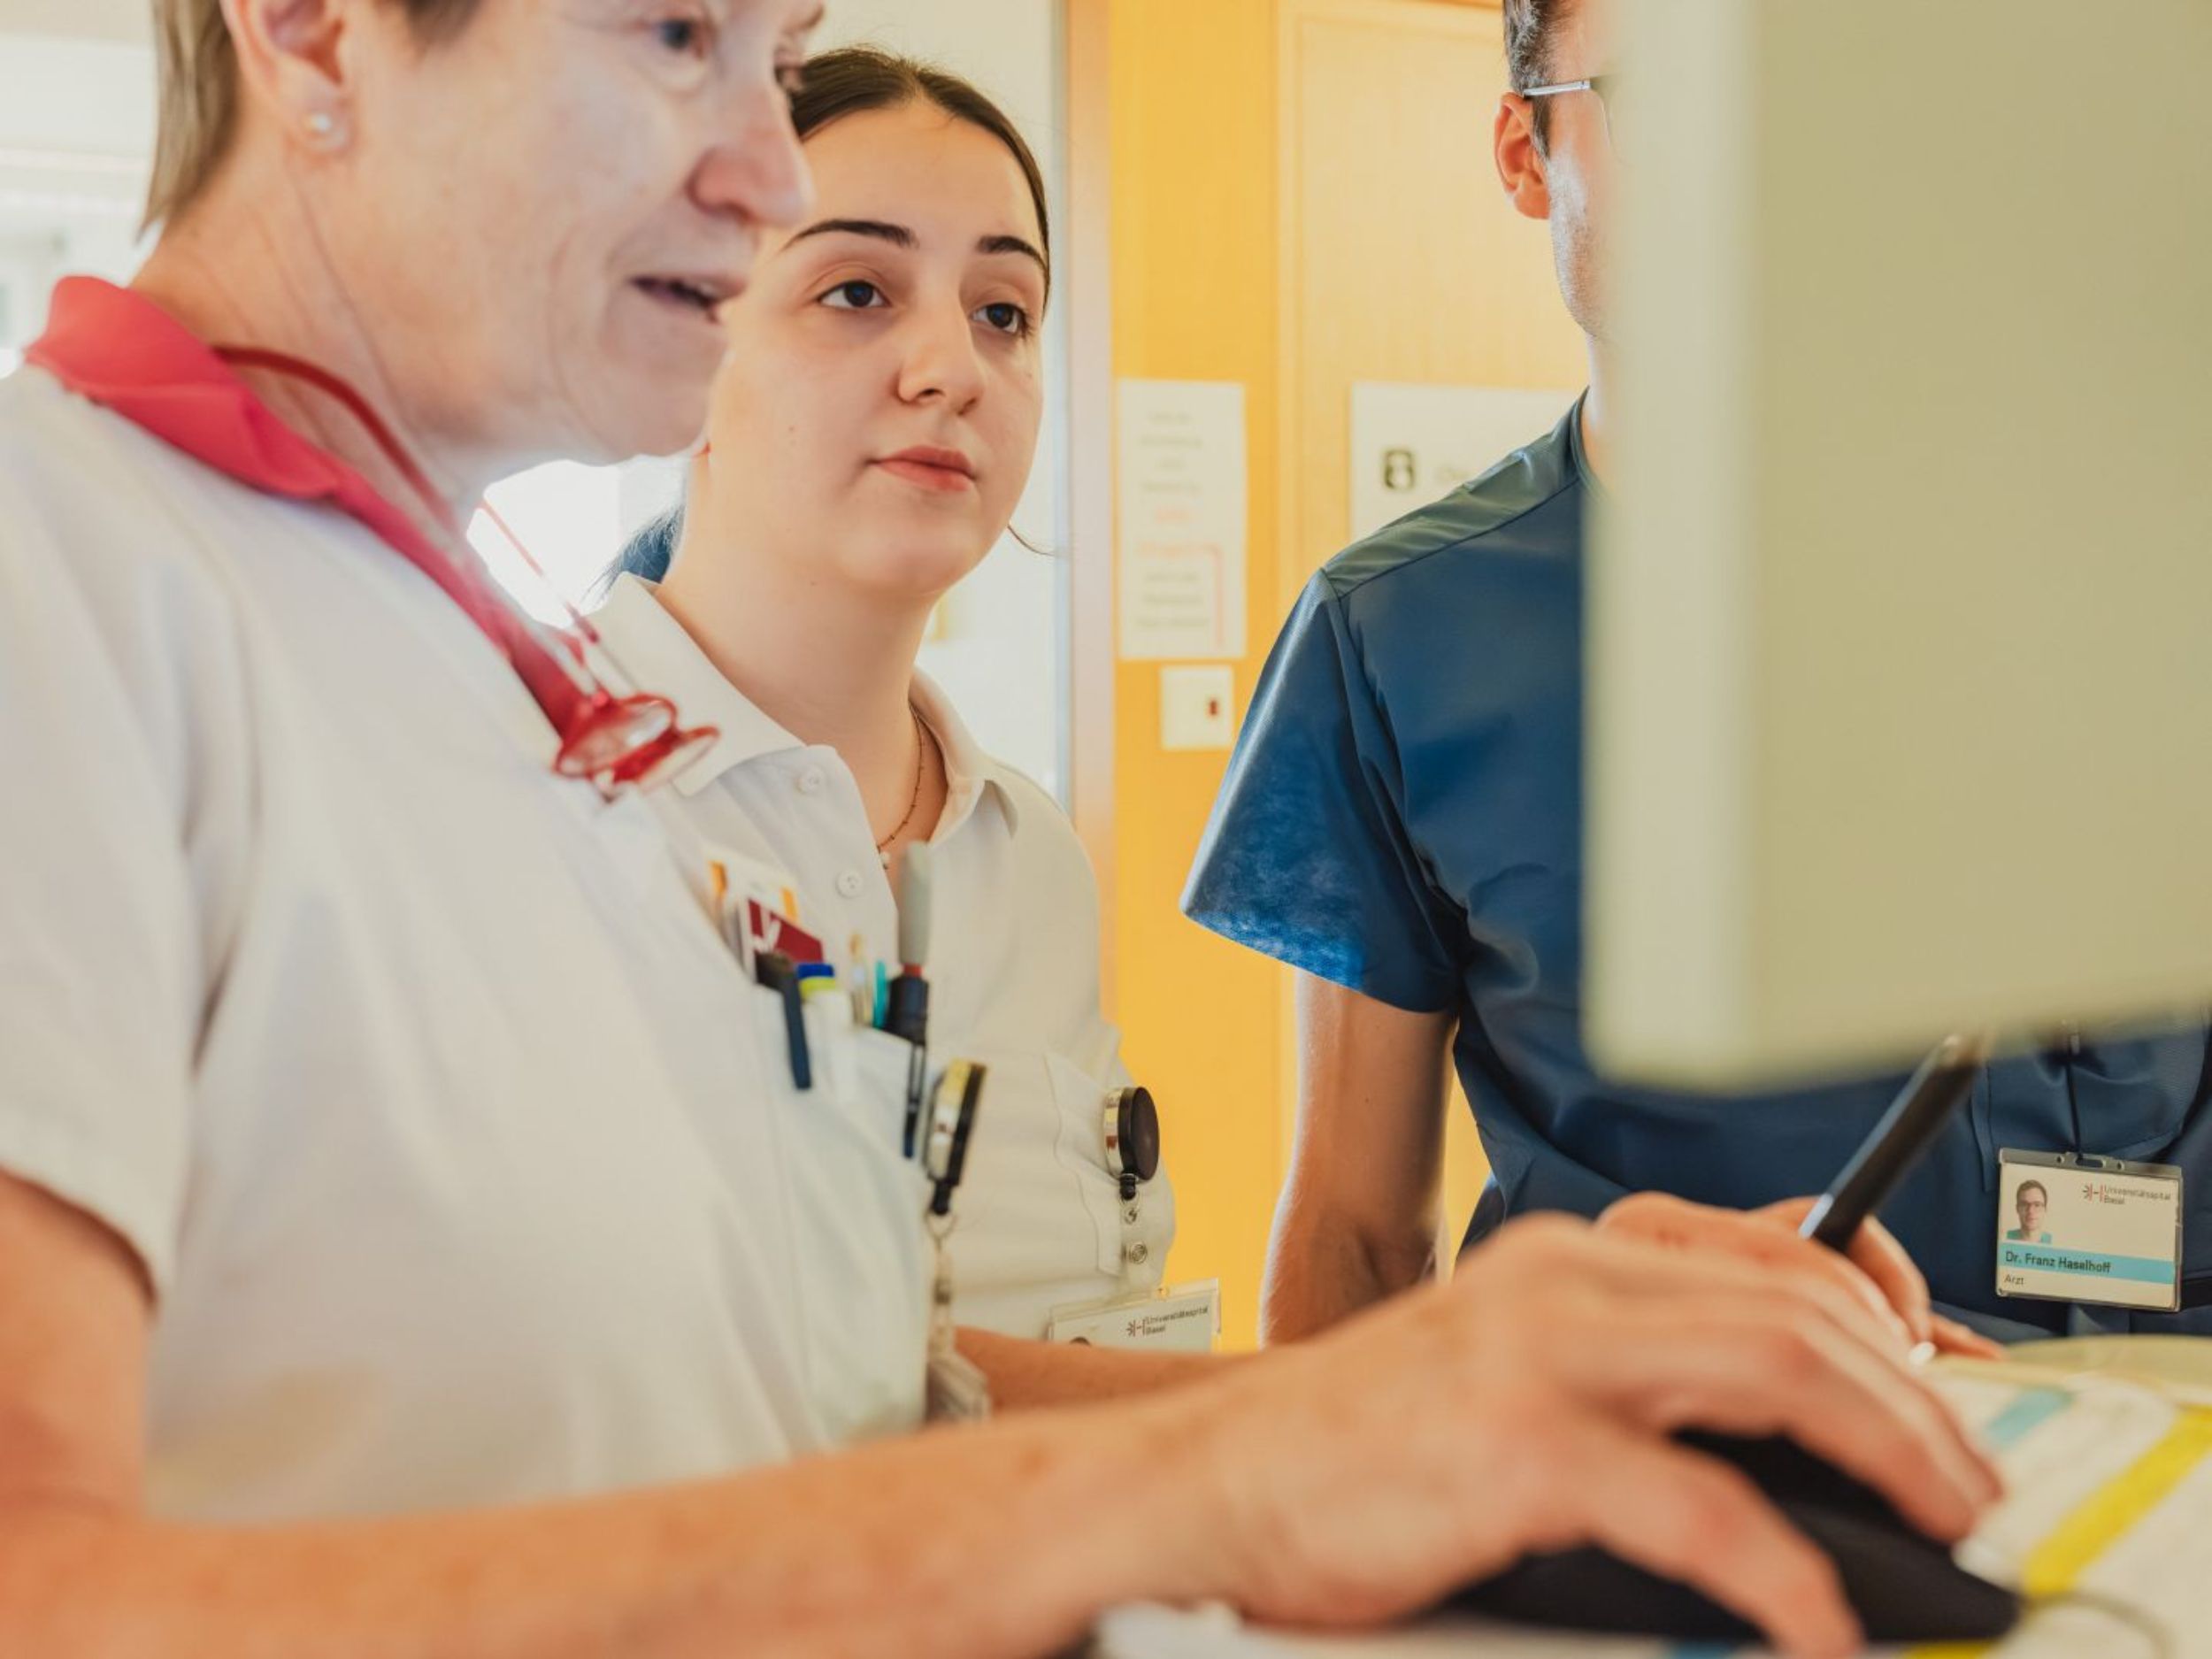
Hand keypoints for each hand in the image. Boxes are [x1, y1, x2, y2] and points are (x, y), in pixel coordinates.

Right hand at [1176, 1215, 2002, 1658]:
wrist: (1210, 1485)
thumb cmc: (1351, 1451)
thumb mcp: (1496, 1372)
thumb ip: (1615, 1369)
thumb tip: (1761, 1425)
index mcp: (1560, 1256)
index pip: (1768, 1251)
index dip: (1877, 1311)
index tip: (1933, 1382)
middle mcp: (1560, 1279)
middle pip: (1797, 1305)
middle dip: (1912, 1396)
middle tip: (1966, 1479)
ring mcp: (1539, 1354)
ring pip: (1779, 1368)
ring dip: (1892, 1452)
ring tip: (1942, 1524)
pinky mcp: (1520, 1447)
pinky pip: (1707, 1512)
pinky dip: (1791, 1577)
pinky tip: (1820, 1626)